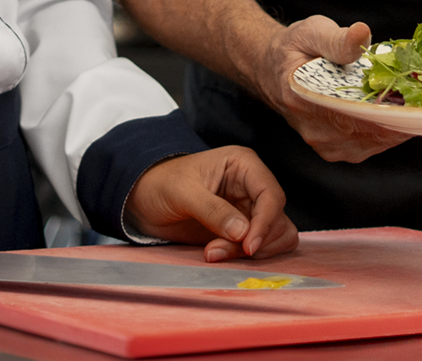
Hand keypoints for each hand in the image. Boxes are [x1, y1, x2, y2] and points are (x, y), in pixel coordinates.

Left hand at [125, 146, 298, 259]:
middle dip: (253, 240)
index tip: (249, 246)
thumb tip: (243, 232)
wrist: (144, 200)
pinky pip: (261, 247)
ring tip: (214, 253)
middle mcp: (252, 186)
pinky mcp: (242, 231)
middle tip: (218, 251)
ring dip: (250, 251)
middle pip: (277, 218)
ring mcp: (249, 209)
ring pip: (275, 235)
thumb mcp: (183, 192)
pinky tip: (219, 255)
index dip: (266, 222)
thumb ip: (212, 210)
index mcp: (243, 165)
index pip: (271, 194)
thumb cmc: (161, 184)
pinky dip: (246, 256)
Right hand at [247, 15, 411, 162]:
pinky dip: (391, 129)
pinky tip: (401, 109)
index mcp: (305, 100)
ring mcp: (327, 144)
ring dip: (401, 122)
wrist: (272, 70)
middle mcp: (316, 131)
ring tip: (419, 98)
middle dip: (404, 114)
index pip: (357, 116)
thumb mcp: (311, 32)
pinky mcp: (337, 148)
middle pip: (373, 133)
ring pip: (377, 142)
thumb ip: (336, 38)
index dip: (393, 109)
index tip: (418, 95)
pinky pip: (373, 144)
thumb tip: (361, 35)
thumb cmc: (293, 50)